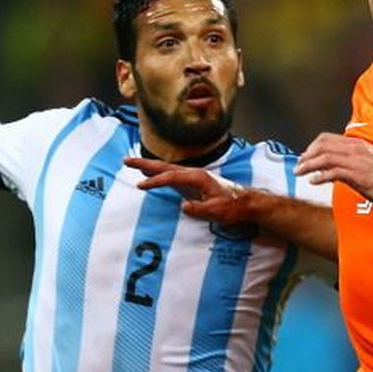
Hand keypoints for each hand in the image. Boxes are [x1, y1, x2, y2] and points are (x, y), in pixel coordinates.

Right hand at [124, 156, 252, 223]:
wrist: (246, 202)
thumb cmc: (233, 207)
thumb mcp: (217, 211)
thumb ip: (200, 209)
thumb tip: (183, 206)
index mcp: (198, 177)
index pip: (171, 177)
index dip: (155, 181)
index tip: (140, 186)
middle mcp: (195, 173)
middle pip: (165, 166)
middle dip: (145, 163)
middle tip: (126, 160)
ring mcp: (194, 176)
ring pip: (167, 169)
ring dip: (150, 166)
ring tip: (132, 164)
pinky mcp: (194, 182)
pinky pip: (172, 175)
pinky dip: (159, 173)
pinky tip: (152, 175)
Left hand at [295, 132, 372, 212]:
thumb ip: (356, 160)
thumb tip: (336, 166)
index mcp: (361, 145)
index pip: (329, 138)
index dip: (313, 146)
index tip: (306, 156)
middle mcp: (358, 150)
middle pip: (323, 145)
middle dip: (307, 155)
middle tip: (299, 165)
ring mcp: (359, 162)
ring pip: (325, 157)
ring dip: (308, 165)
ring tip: (300, 173)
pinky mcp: (359, 176)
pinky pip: (333, 172)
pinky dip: (319, 176)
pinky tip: (313, 181)